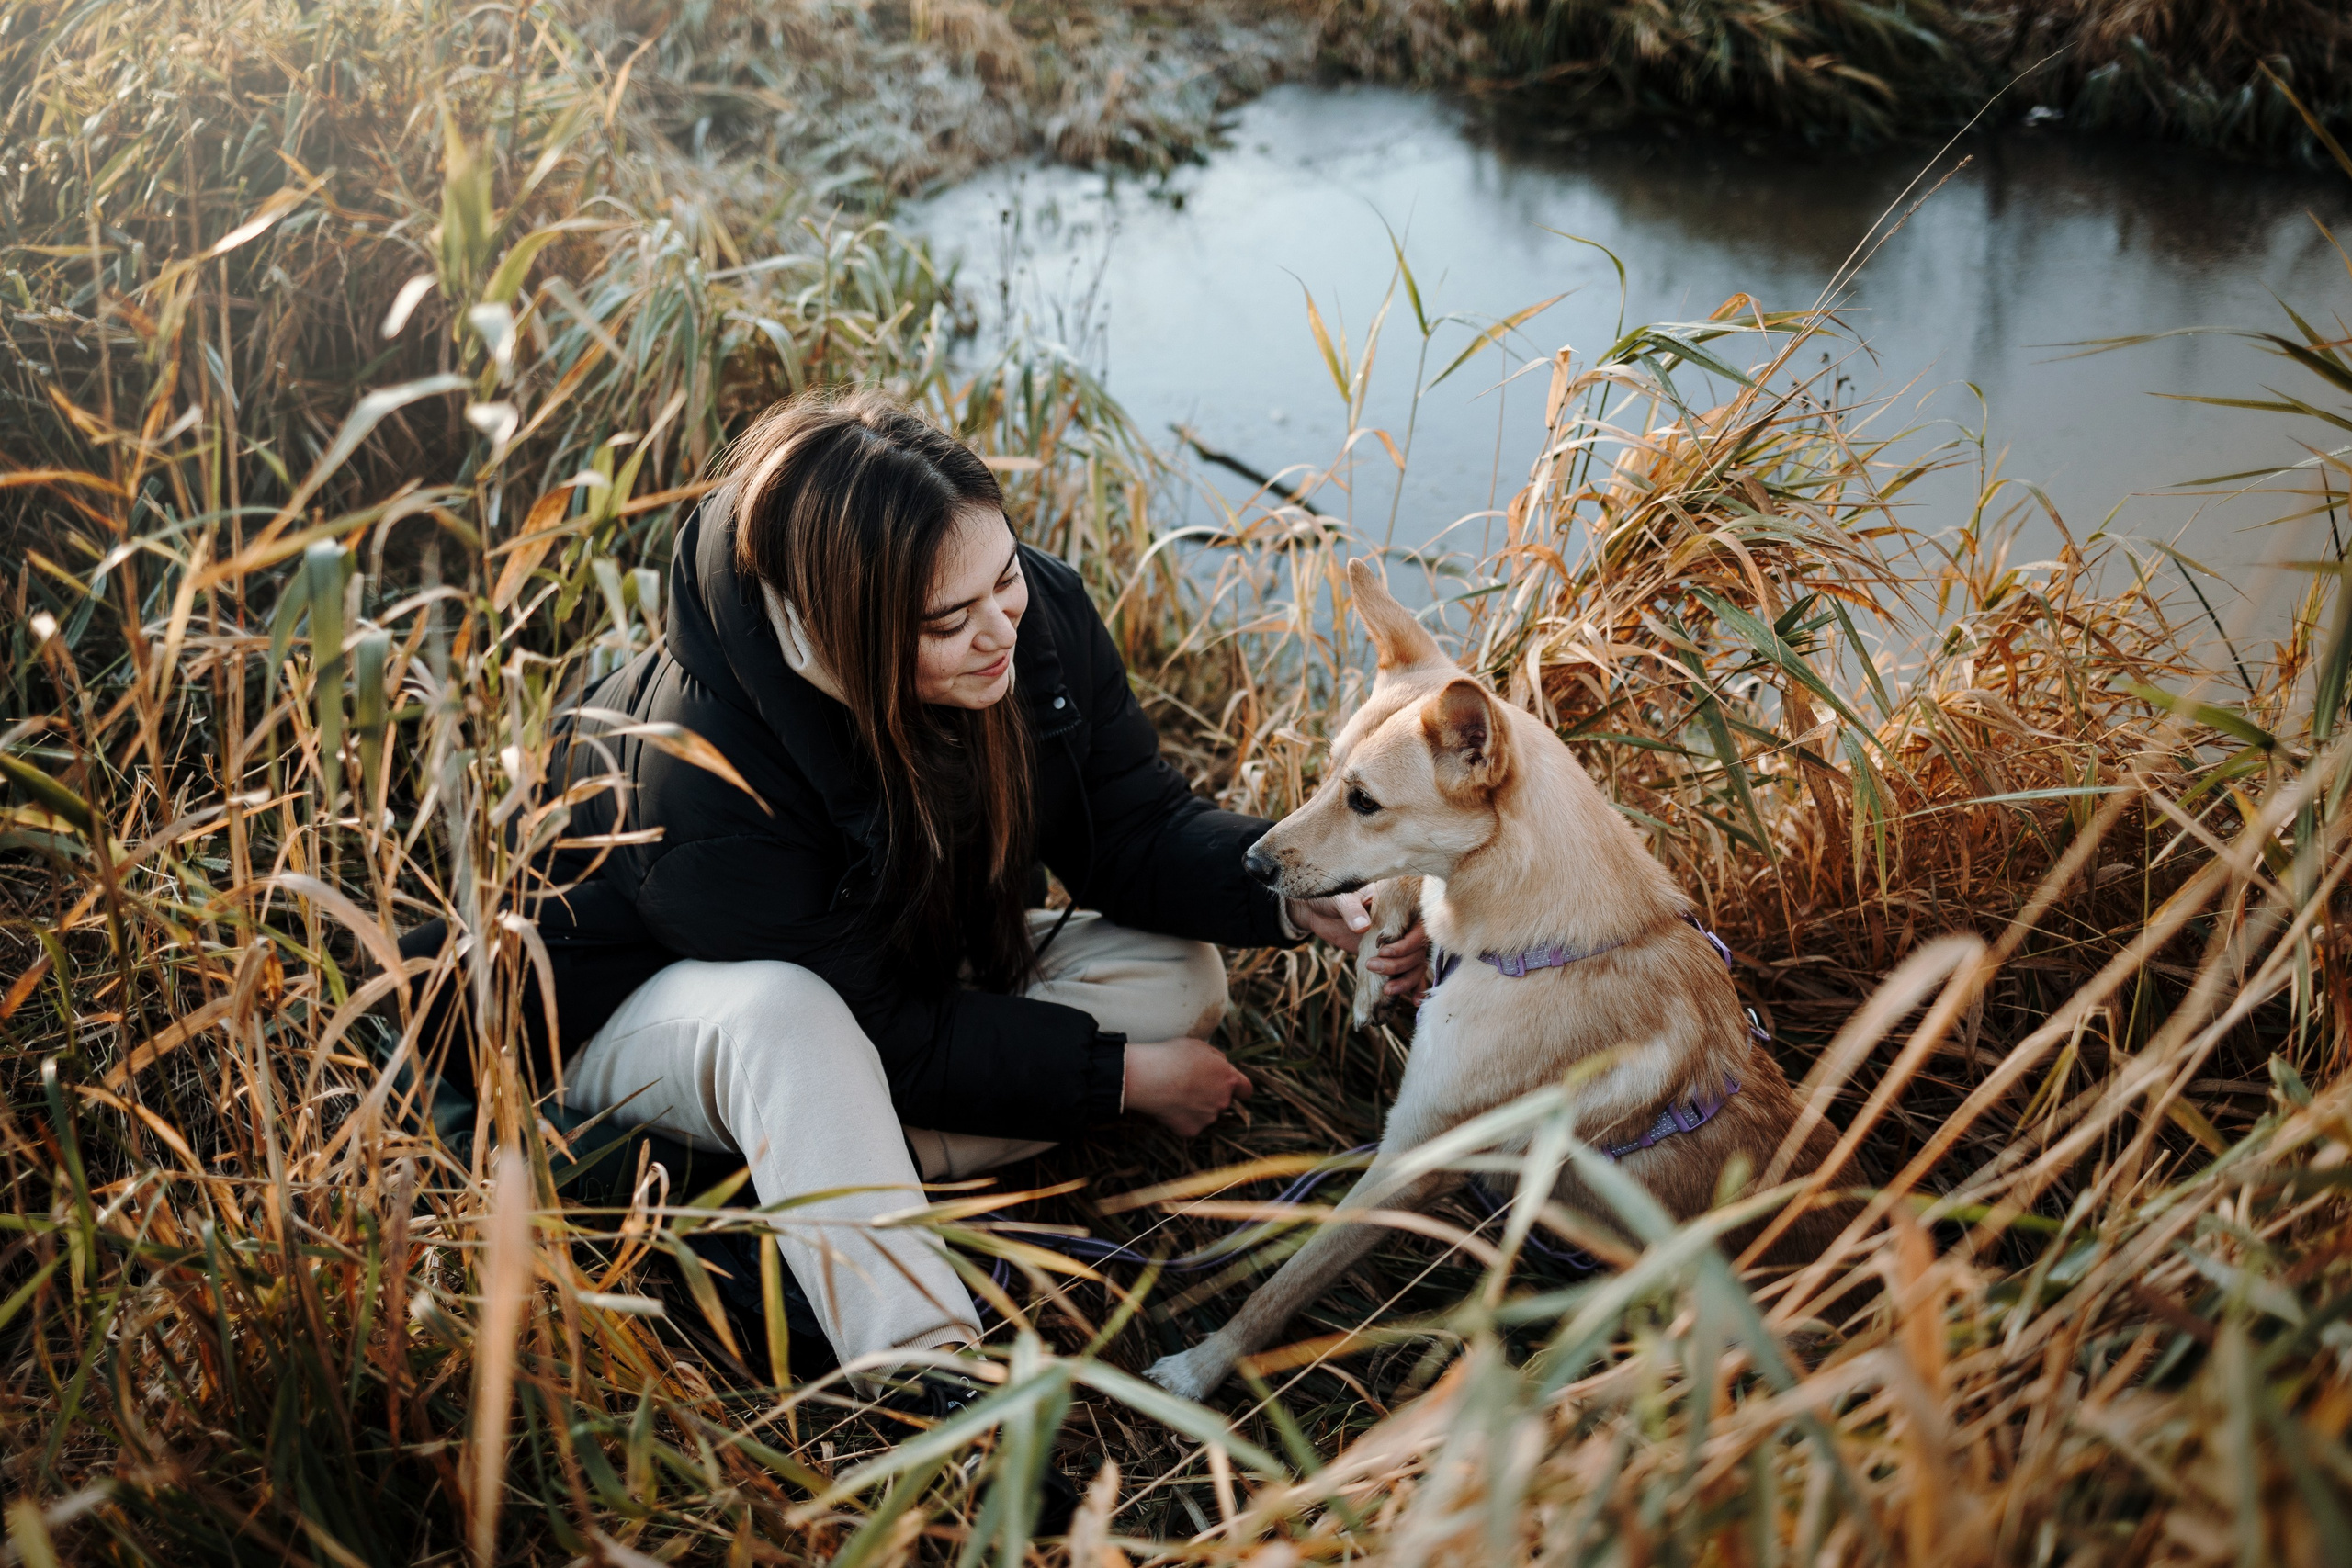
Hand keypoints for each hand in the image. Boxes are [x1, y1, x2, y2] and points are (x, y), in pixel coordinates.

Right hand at [1123, 1038, 1253, 1136]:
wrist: (1150, 1079)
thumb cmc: (1173, 1057)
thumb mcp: (1199, 1046)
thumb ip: (1216, 1058)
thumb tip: (1221, 1065)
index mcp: (1228, 1079)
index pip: (1246, 1089)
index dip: (1239, 1089)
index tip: (1230, 1088)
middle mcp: (1223, 1101)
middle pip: (1223, 1101)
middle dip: (1211, 1096)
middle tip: (1190, 1086)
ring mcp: (1208, 1118)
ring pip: (1206, 1114)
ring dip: (1196, 1107)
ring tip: (1175, 1094)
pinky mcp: (1192, 1130)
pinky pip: (1189, 1124)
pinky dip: (1181, 1118)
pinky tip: (1169, 1106)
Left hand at [1288, 891, 1431, 998]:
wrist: (1317, 910)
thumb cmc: (1331, 898)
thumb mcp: (1339, 899)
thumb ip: (1351, 910)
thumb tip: (1363, 927)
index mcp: (1398, 905)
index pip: (1418, 927)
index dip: (1406, 944)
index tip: (1383, 951)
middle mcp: (1402, 926)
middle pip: (1416, 951)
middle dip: (1399, 964)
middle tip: (1372, 966)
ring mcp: (1396, 943)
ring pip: (1414, 965)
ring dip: (1405, 980)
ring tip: (1388, 990)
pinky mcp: (1386, 957)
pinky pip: (1406, 972)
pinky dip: (1412, 986)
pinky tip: (1414, 1001)